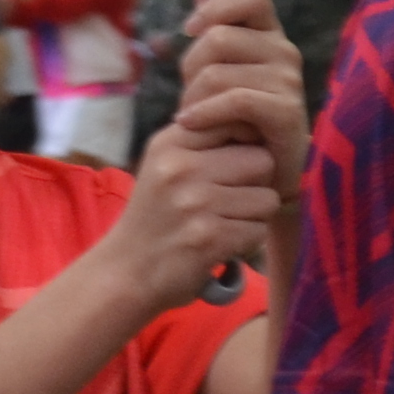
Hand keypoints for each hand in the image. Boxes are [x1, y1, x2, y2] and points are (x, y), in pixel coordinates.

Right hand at [107, 106, 281, 309]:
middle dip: (256, 184)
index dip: (247, 146)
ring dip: (254, 217)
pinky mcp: (209, 238)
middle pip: (262, 162)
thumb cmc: (155, 216)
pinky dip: (247, 243)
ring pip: (267, 199)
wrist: (127, 271)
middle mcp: (181, 167)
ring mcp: (195, 202)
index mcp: (170, 143)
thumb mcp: (165, 165)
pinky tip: (221, 245)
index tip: (233, 167)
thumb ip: (203, 142)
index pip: (237, 123)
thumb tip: (258, 127)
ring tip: (224, 224)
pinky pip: (259, 232)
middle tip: (231, 201)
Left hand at [170, 0, 308, 199]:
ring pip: (218, 72)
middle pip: (219, 37)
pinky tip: (191, 125)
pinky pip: (235, 100)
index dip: (216, 6)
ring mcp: (289, 82)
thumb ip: (213, 18)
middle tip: (190, 95)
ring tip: (195, 118)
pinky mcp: (287, 113)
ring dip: (193, 99)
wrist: (259, 172)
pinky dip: (204, 113)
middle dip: (190, 67)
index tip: (191, 29)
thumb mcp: (218, 64)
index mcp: (267, 34)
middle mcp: (283, 52)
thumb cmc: (234, 116)